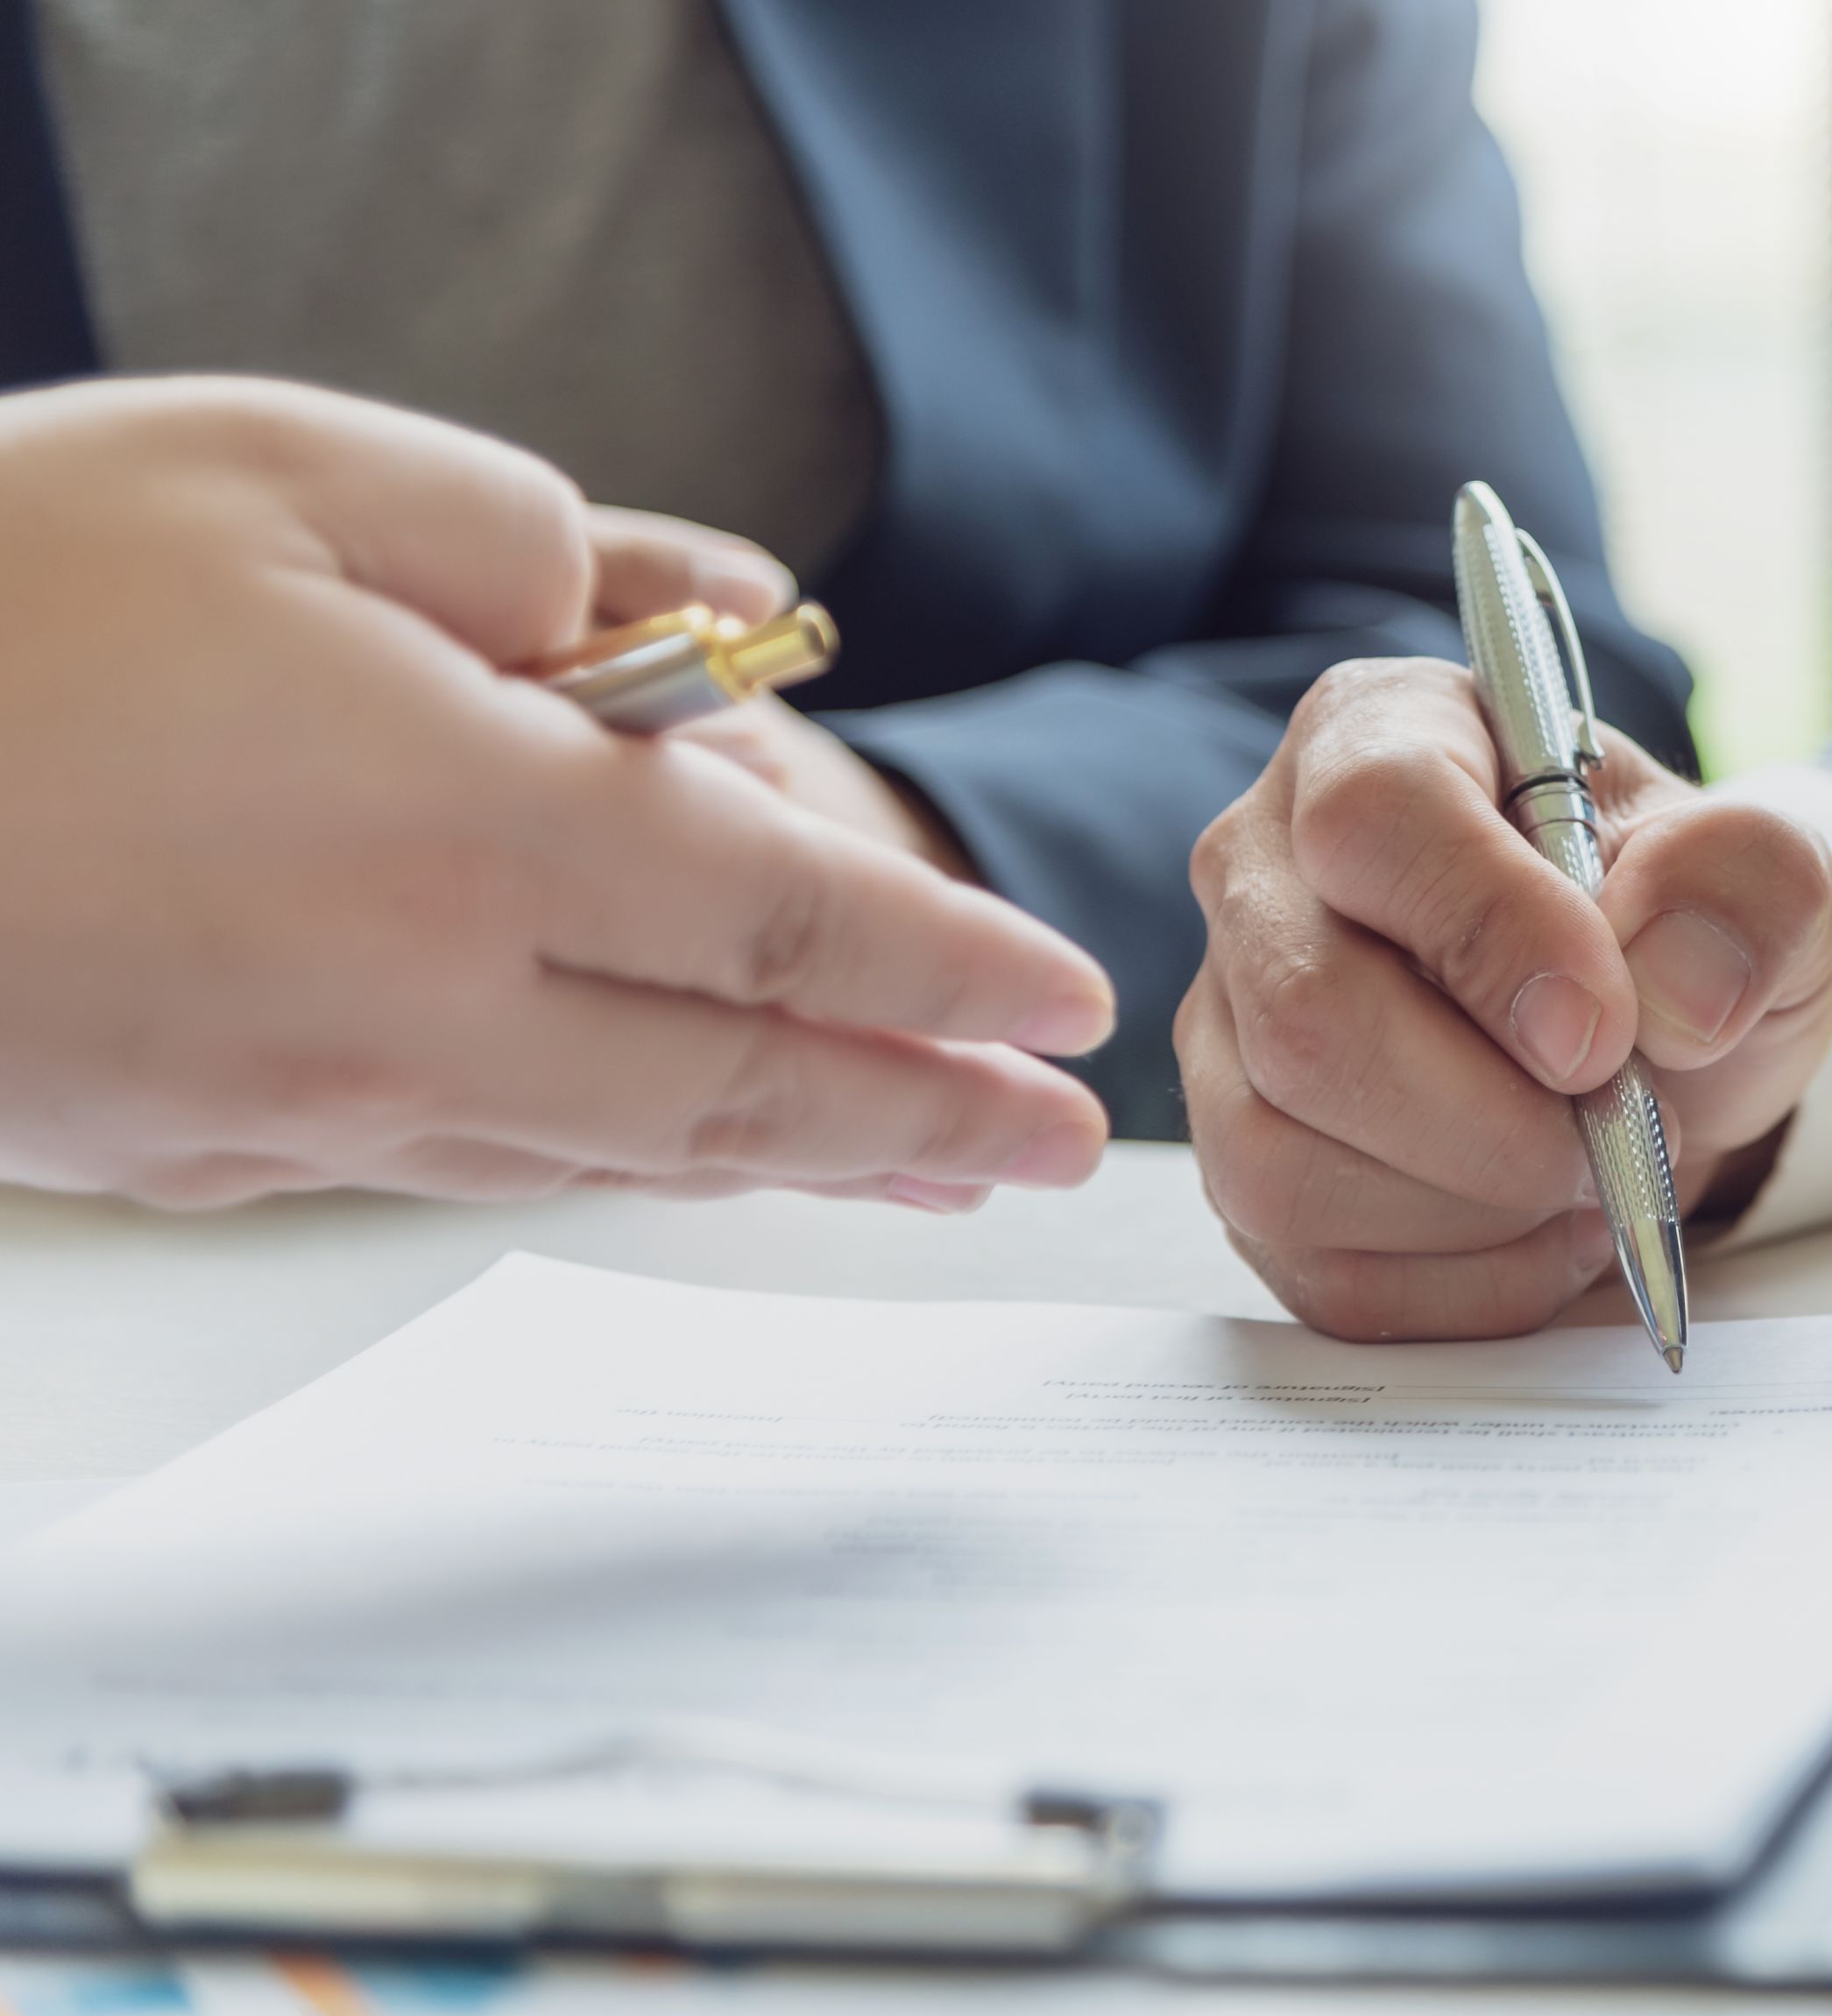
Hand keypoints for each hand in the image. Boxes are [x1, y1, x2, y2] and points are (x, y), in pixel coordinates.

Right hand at [0, 376, 1115, 1209]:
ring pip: (618, 1148)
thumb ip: (542, 544)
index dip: (950, 971)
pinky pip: (474, 1161)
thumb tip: (715, 618)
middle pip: (743, 1085)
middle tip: (1056, 1151)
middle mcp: (420, 999)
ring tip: (926, 1171)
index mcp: (470, 825)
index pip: (794, 921)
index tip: (1062, 1006)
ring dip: (797, 1164)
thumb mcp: (292, 472)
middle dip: (925, 1120)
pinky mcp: (213, 1141)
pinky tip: (676, 1152)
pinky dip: (616, 1161)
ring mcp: (313, 1098)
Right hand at [1180, 657, 1831, 1337]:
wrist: (1657, 1040)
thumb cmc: (1677, 927)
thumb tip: (1676, 994)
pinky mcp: (1242, 1162)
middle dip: (1491, 1118)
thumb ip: (1749, 885)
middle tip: (1626, 1128)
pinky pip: (1313, 1266)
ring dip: (1475, 1210)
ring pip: (1280, 1159)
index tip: (1603, 1036)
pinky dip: (1459, 1283)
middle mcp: (1263, 869)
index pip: (1375, 820)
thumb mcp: (1763, 873)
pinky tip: (1540, 1231)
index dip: (1490, 936)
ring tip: (1590, 1176)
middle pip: (1306, 1014)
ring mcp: (1230, 1024)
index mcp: (1377, 736)